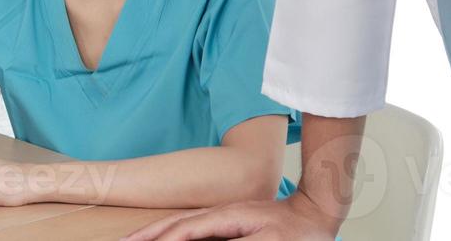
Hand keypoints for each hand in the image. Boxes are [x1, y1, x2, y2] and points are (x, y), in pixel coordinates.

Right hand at [122, 191, 339, 240]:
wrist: (315, 214)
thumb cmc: (297, 233)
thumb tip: (200, 239)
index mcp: (227, 216)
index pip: (187, 229)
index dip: (164, 239)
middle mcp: (220, 214)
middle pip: (176, 224)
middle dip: (149, 234)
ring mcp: (221, 218)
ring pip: (180, 225)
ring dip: (156, 233)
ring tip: (134, 240)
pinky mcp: (226, 224)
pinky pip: (191, 229)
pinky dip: (173, 234)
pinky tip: (166, 238)